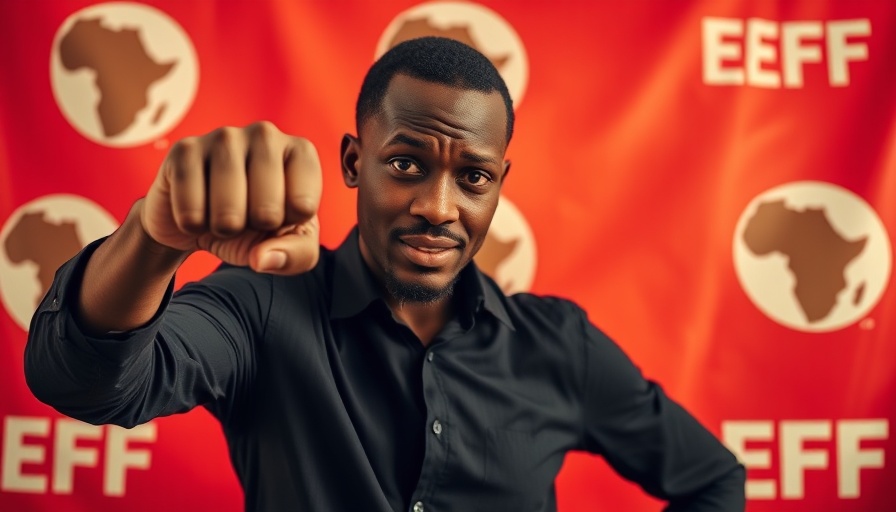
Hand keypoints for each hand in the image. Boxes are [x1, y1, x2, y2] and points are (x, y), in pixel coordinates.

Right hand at [141, 121, 321, 274]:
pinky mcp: (184, 149)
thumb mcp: (288, 245)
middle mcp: (266, 135)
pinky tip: (196, 208)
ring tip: (222, 215)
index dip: (287, 225)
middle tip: (246, 216)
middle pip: (267, 211)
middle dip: (253, 229)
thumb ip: (295, 255)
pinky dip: (193, 225)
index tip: (279, 214)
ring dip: (223, 229)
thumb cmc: (253, 224)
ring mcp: (224, 137)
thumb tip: (262, 259)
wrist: (198, 220)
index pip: (303, 207)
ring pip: (228, 212)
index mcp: (301, 152)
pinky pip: (191, 211)